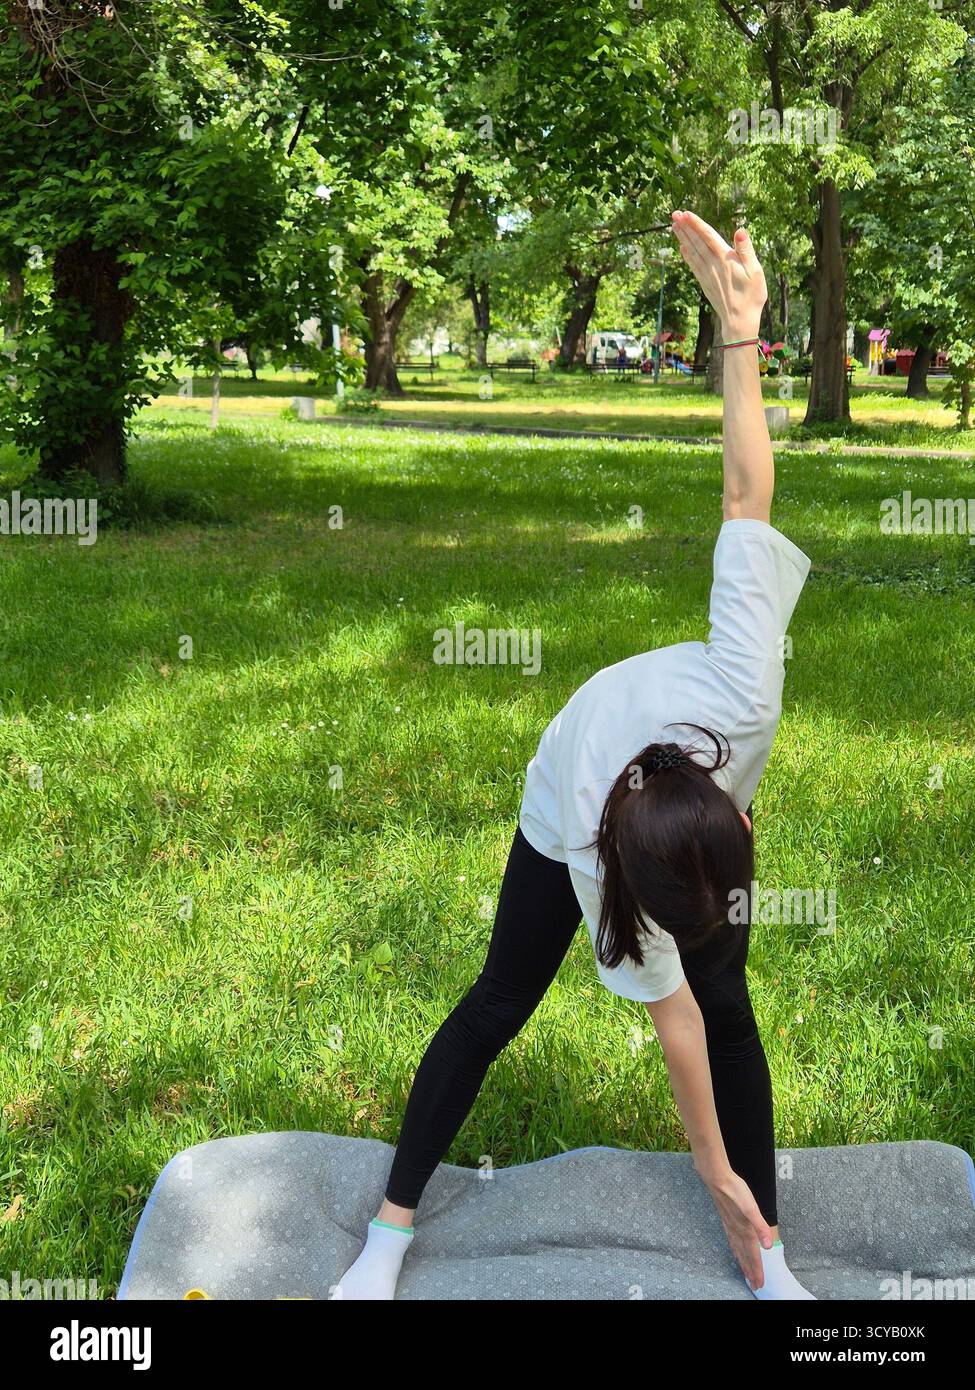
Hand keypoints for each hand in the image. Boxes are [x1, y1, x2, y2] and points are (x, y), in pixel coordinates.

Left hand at [670, 210, 767, 341]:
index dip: (696, 224)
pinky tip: (681, 249)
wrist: (739, 321)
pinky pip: (693, 266)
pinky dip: (686, 256)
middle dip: (685, 227)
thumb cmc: (751, 296)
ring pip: (692, 252)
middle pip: (696, 242)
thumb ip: (746, 250)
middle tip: (674, 214)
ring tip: (674, 226)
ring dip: (683, 238)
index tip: (686, 213)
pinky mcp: (705, 283)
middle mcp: (712, 265)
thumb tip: (740, 230)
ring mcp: (707, 275)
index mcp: (725, 259)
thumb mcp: (755, 271)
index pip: (708, 237)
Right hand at [699, 1164, 774, 1289]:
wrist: (717, 1178)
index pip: (753, 1255)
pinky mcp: (726, 1219)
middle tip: (754, 1285)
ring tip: (745, 1273)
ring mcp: (730, 1226)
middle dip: (750, 1271)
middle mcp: (737, 1231)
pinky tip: (735, 1250)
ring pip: (738, 1249)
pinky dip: (735, 1250)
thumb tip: (768, 1246)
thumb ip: (760, 1226)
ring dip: (743, 1263)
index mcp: (745, 1230)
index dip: (758, 1270)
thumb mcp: (751, 1207)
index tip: (760, 1284)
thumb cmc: (735, 1191)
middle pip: (745, 1256)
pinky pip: (731, 1240)